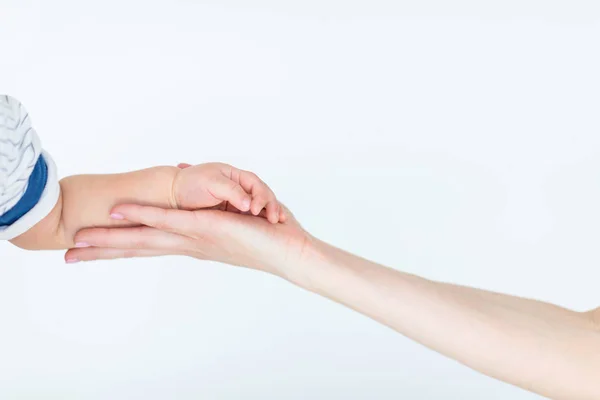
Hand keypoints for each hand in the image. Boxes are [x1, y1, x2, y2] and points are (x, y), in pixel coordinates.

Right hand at [65, 202, 310, 278]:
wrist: (293, 254)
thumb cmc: (269, 240)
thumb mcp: (237, 223)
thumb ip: (217, 214)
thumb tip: (208, 203)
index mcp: (193, 245)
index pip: (151, 248)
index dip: (121, 250)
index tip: (92, 253)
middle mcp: (188, 245)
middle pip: (139, 247)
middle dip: (103, 251)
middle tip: (69, 254)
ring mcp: (193, 238)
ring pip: (144, 237)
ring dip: (110, 239)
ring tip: (77, 242)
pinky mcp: (205, 228)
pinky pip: (168, 220)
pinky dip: (143, 215)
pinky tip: (119, 214)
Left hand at [173, 162, 283, 223]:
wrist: (173, 196)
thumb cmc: (190, 186)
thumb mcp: (212, 184)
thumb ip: (231, 191)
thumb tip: (248, 204)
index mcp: (235, 176)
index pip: (256, 184)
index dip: (261, 196)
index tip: (257, 210)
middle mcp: (240, 187)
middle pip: (263, 195)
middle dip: (272, 206)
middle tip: (275, 219)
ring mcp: (240, 201)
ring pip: (262, 206)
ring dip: (271, 212)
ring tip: (277, 221)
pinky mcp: (238, 214)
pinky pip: (256, 216)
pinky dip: (265, 219)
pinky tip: (270, 225)